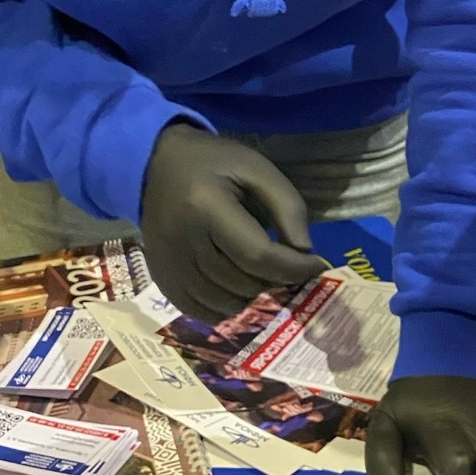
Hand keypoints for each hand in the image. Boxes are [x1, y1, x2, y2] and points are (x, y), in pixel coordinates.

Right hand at [141, 124, 324, 322]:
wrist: (157, 163)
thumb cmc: (214, 163)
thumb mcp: (258, 169)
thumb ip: (288, 207)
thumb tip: (305, 253)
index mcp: (205, 206)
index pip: (258, 255)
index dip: (294, 267)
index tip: (317, 265)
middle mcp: (181, 241)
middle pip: (243, 282)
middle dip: (276, 278)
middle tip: (286, 262)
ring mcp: (167, 265)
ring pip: (225, 302)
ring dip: (253, 294)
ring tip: (261, 271)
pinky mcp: (160, 279)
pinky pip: (201, 311)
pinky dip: (226, 307)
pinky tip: (237, 287)